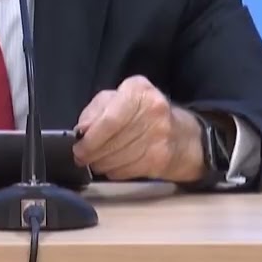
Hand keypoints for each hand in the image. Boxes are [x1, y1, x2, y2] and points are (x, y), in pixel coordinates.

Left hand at [71, 75, 204, 181]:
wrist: (183, 135)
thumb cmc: (142, 113)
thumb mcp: (117, 99)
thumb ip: (96, 111)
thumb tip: (81, 131)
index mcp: (138, 90)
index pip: (110, 119)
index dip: (91, 138)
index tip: (78, 147)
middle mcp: (153, 110)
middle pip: (112, 141)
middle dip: (91, 153)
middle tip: (81, 157)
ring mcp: (160, 136)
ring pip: (118, 159)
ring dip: (101, 164)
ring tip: (96, 161)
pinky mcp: (161, 159)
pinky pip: (127, 171)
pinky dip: (114, 171)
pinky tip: (112, 166)